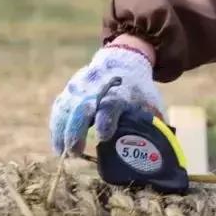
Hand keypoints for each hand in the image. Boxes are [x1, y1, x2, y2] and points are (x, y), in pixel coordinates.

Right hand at [48, 45, 164, 155]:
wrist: (123, 61)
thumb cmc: (138, 90)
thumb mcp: (151, 103)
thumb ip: (152, 125)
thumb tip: (158, 154)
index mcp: (121, 91)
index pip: (111, 104)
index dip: (107, 120)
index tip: (104, 136)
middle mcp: (97, 87)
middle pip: (82, 106)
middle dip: (77, 130)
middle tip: (75, 152)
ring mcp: (80, 87)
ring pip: (66, 108)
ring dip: (62, 131)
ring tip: (62, 153)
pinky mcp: (69, 90)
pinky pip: (59, 108)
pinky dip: (56, 126)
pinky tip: (58, 145)